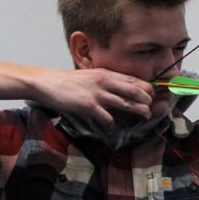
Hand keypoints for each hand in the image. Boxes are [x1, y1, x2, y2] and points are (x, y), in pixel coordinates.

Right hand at [31, 68, 154, 130]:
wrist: (46, 83)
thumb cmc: (69, 82)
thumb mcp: (91, 77)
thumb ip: (107, 82)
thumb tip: (123, 91)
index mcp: (107, 73)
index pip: (134, 80)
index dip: (147, 89)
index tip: (152, 97)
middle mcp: (105, 81)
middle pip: (136, 91)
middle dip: (148, 100)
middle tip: (151, 108)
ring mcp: (97, 94)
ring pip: (127, 103)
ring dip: (139, 111)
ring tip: (145, 116)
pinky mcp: (88, 106)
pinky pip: (107, 117)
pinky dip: (113, 123)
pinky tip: (112, 126)